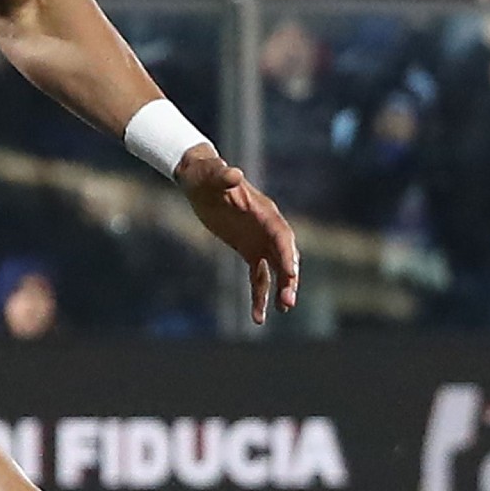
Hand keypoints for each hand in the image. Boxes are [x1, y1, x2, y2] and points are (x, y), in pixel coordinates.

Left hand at [176, 149, 298, 324]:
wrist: (198, 179)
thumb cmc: (205, 174)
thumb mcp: (210, 175)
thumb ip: (223, 176)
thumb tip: (233, 173)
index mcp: (264, 212)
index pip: (282, 236)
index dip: (287, 255)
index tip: (291, 274)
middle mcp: (267, 228)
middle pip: (284, 257)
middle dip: (288, 279)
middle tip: (288, 302)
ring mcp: (259, 241)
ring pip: (275, 271)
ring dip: (279, 291)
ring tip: (281, 311)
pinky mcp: (248, 250)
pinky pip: (258, 277)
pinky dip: (259, 296)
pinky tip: (258, 317)